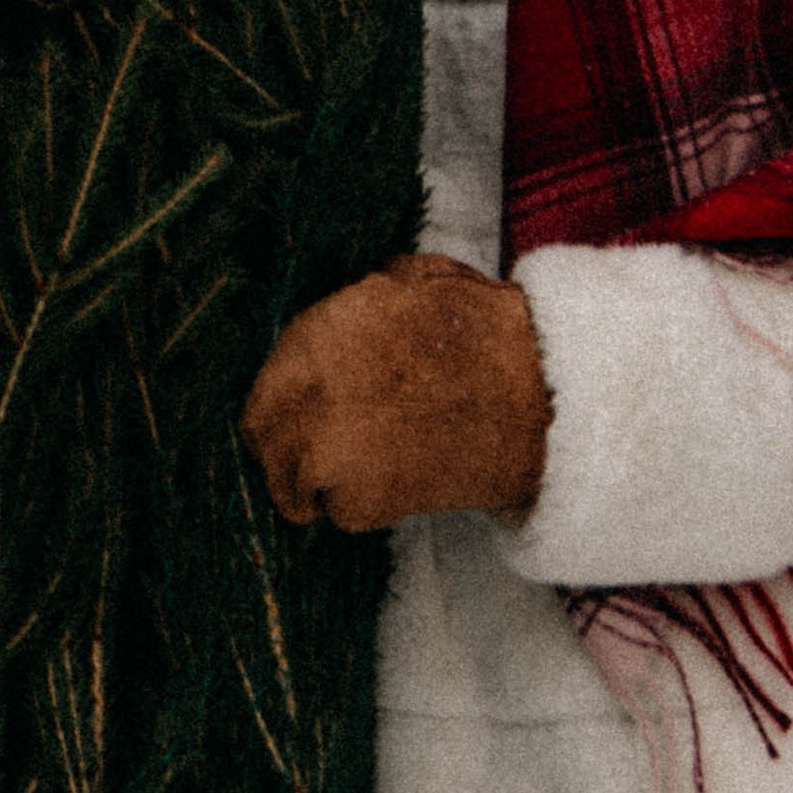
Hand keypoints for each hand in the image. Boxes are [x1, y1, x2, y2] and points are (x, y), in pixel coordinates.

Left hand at [242, 252, 550, 531]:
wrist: (530, 397)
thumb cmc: (482, 331)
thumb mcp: (415, 281)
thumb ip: (366, 298)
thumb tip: (358, 301)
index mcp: (310, 338)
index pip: (263, 387)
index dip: (284, 402)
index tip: (301, 413)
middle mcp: (300, 397)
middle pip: (262, 438)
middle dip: (284, 449)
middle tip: (316, 457)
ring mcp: (320, 455)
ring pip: (292, 483)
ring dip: (319, 482)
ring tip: (369, 470)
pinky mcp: (352, 503)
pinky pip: (339, 511)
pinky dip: (363, 506)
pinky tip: (401, 481)